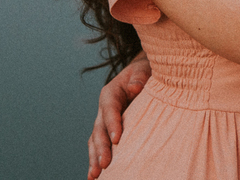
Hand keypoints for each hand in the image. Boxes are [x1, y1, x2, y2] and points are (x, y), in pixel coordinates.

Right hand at [87, 53, 150, 179]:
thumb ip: (139, 77)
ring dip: (95, 158)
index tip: (118, 139)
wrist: (143, 76)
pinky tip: (95, 177)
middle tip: (105, 165)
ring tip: (95, 176)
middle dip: (101, 148)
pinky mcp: (108, 133)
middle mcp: (104, 109)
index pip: (110, 109)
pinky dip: (96, 161)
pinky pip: (99, 147)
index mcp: (111, 93)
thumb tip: (135, 87)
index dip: (112, 124)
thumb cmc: (145, 73)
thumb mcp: (144, 70)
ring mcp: (104, 122)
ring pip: (95, 141)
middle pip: (99, 130)